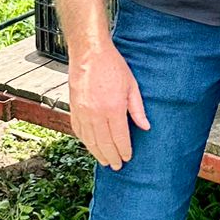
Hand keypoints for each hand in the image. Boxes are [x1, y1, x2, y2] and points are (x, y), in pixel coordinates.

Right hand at [68, 42, 149, 168]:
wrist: (89, 53)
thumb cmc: (112, 66)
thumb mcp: (131, 86)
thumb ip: (137, 109)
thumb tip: (145, 127)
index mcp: (113, 108)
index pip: (119, 138)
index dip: (124, 150)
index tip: (127, 157)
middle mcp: (96, 113)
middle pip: (104, 144)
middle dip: (111, 157)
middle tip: (117, 166)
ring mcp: (82, 112)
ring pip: (90, 141)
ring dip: (98, 153)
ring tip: (105, 161)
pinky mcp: (73, 108)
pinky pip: (79, 131)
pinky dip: (85, 141)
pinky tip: (91, 146)